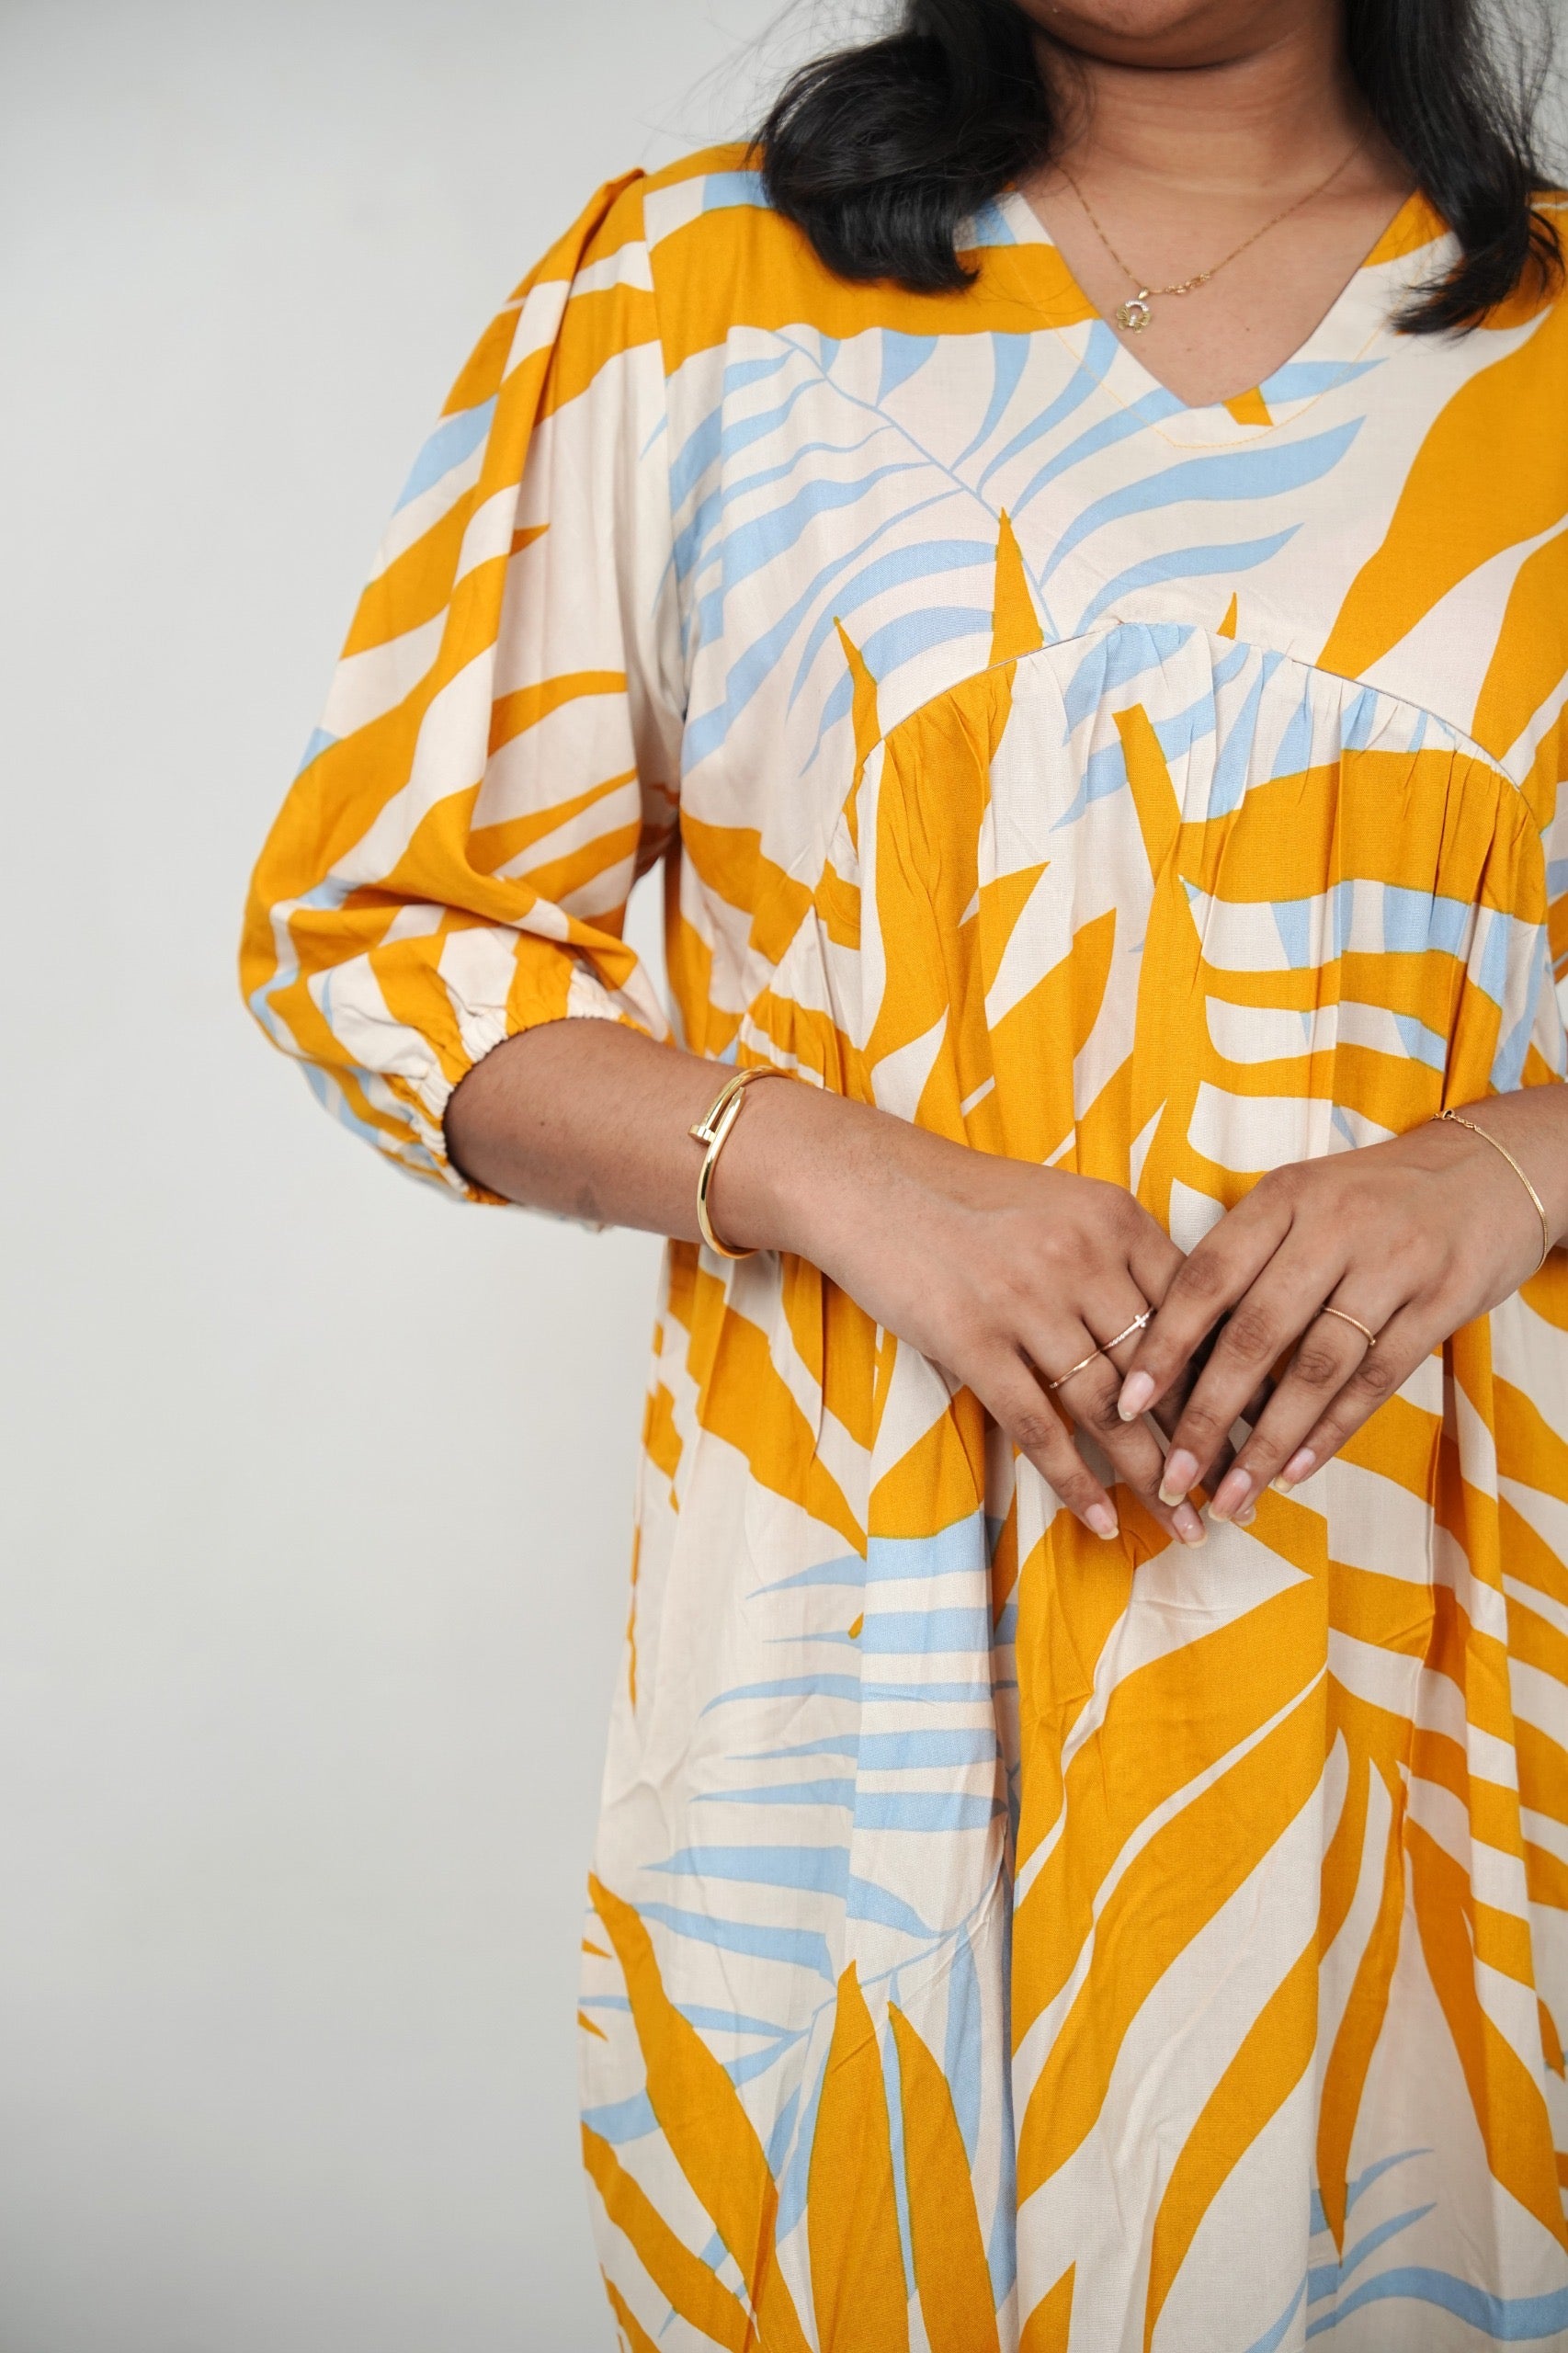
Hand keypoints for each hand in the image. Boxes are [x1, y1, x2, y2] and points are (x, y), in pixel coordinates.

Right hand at [740, 1104, 1208, 1548]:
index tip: (1260, 1433)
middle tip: (1237, 1498)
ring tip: (1184, 1526)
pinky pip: (1038, 1426)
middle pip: (1162, 1370)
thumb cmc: (967, 1199)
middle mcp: (1082, 1257)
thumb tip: (1173, 1343)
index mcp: (1116, 1218)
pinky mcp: (972, 1339)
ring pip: (1108, 1408)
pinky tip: (1103, 1523)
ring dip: (1150, 1476)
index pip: (1196, 1313)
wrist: (867, 1182)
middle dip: (1203, 1443)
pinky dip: (1075, 1482)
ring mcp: (1026, 1300)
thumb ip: (1119, 1259)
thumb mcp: (1062, 1205)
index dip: (1230, 1380)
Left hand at [1112, 1105, 1558, 1525]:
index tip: (1127, 1402)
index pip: (1208, 1277)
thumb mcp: (1302, 1201)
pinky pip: (1376, 1379)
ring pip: (1317, 1368)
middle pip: (1256, 1334)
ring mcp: (1392, 1265)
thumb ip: (1246, 1259)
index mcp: (1284, 1198)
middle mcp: (1334, 1228)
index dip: (1164, 1344)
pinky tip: (1296, 1470)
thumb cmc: (1369, 1198)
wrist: (1486, 1173)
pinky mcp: (1441, 1302)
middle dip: (1208, 1414)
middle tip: (1175, 1475)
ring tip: (1233, 1493)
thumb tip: (1172, 1349)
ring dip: (1269, 1441)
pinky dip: (1332, 1430)